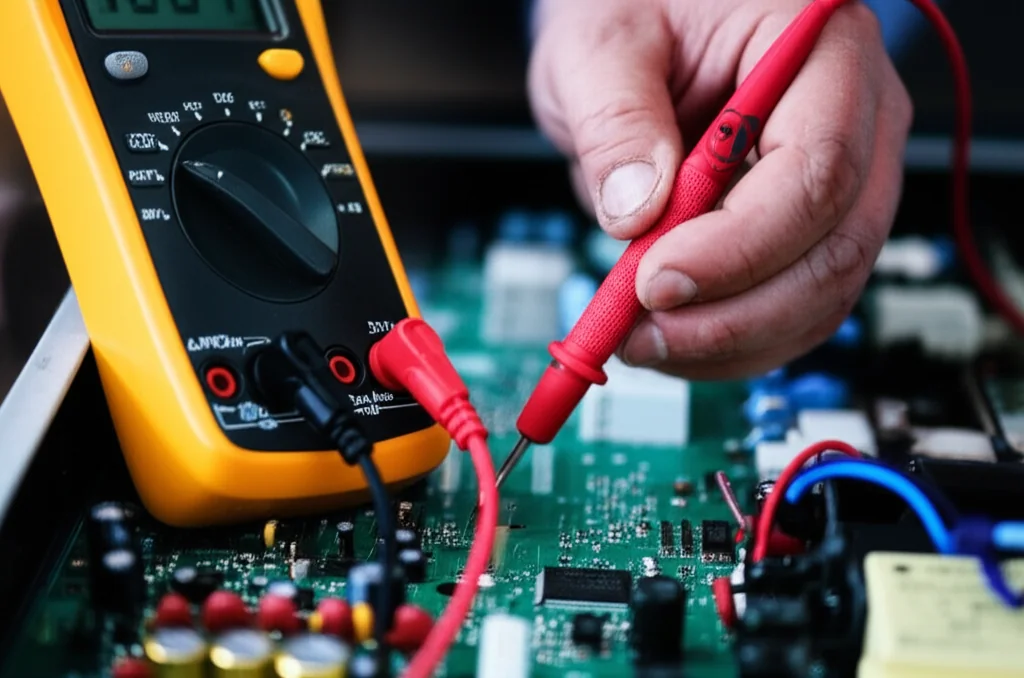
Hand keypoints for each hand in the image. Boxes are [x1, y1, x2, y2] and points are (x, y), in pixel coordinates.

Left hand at [528, 0, 911, 378]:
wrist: (644, 18)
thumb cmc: (637, 7)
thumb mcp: (602, 45)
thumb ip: (617, 122)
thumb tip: (638, 215)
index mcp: (822, 48)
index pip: (818, 168)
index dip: (740, 247)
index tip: (656, 282)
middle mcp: (856, 117)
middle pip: (836, 246)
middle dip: (737, 313)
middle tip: (644, 334)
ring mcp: (843, 179)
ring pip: (824, 292)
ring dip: (733, 338)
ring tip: (645, 340)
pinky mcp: (810, 225)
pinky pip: (797, 301)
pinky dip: (736, 338)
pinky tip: (674, 335)